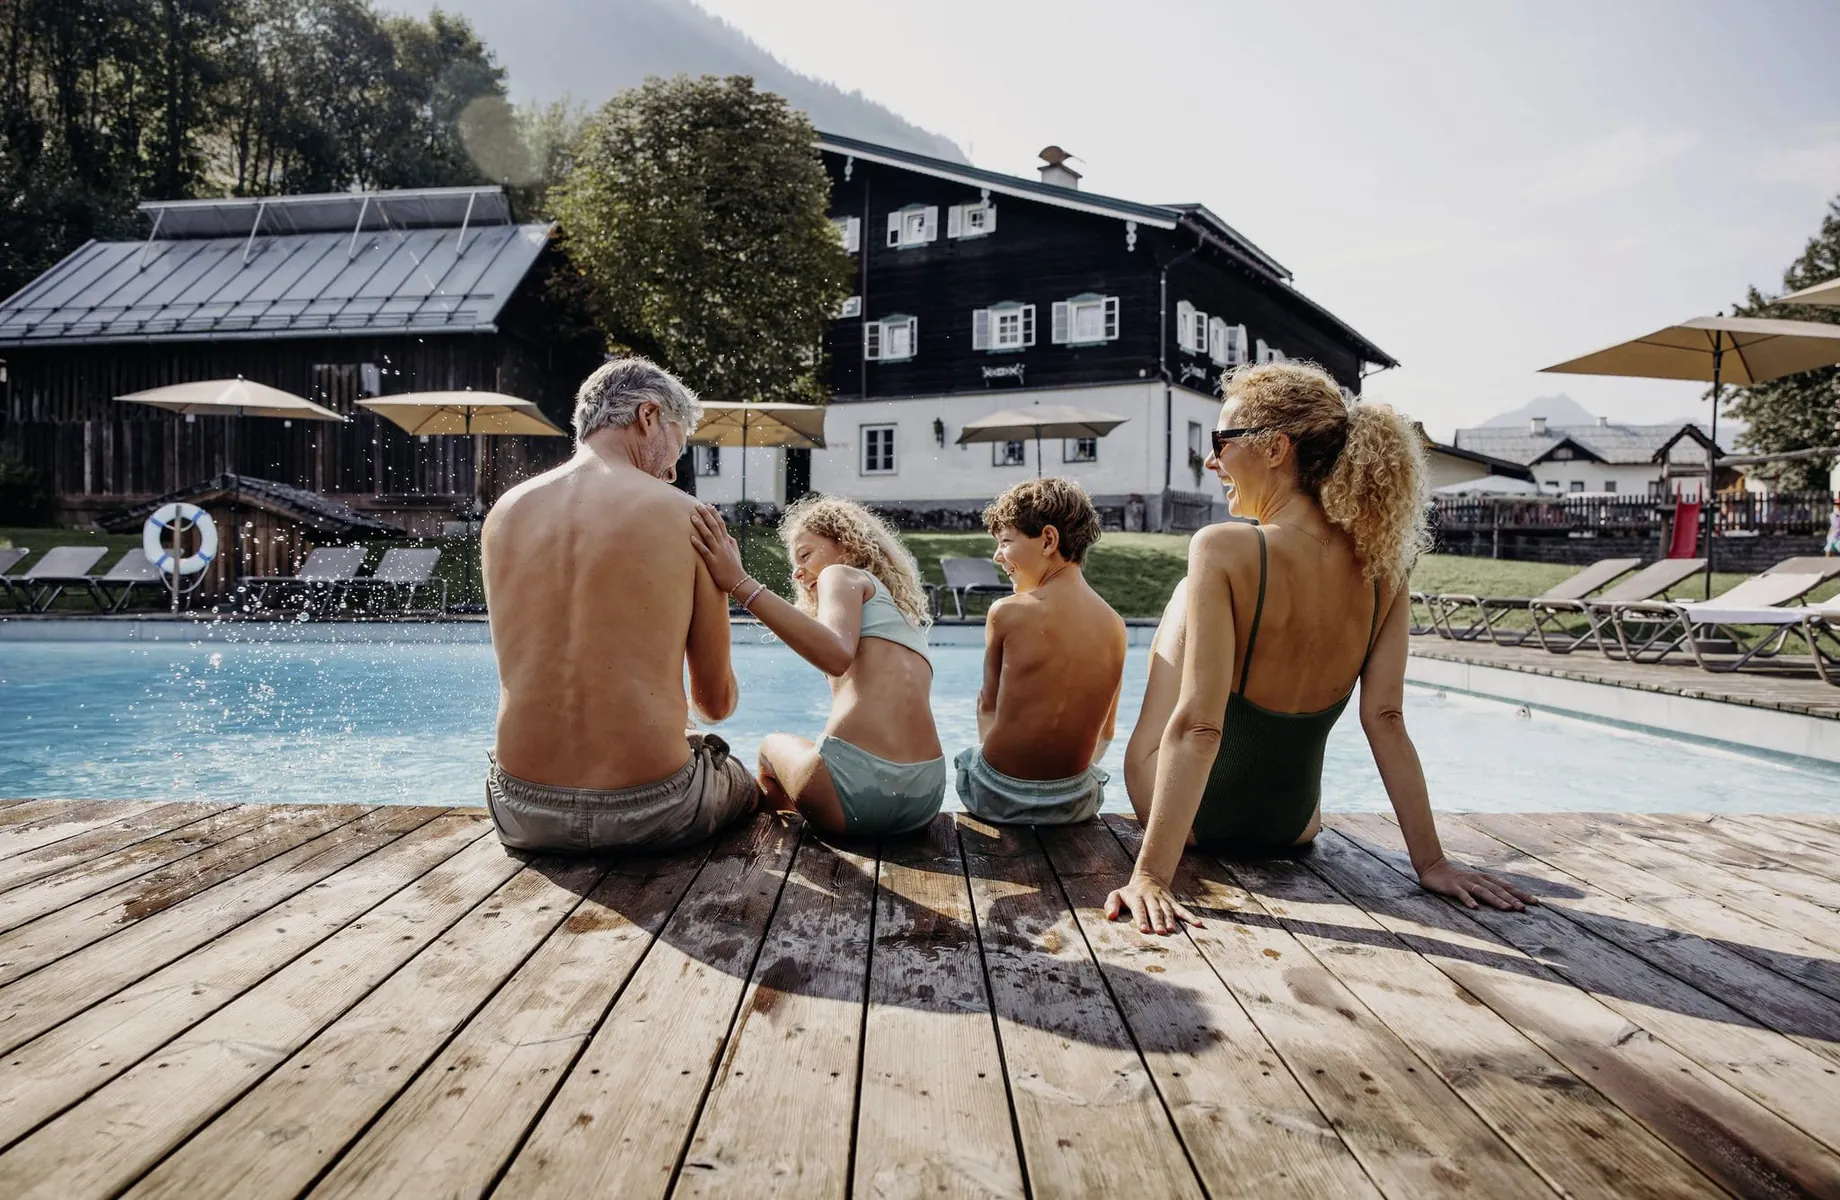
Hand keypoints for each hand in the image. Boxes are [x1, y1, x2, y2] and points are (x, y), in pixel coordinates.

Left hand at [689, 504, 747, 593]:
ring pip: (709, 536)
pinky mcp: (713, 562)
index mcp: (727, 542)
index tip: (708, 505)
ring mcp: (718, 553)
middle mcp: (723, 545)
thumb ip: (732, 543)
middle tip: (698, 505)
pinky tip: (691, 538)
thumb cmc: (735, 569)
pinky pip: (705, 551)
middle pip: (714, 526)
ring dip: (701, 526)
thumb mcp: (735, 553)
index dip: (714, 514)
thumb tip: (729, 536)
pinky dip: (698, 544)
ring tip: (692, 517)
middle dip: (706, 515)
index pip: (721, 524)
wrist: (738, 582)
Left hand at [1105, 872, 1203, 934]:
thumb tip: (1110, 917)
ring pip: (1168, 911)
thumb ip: (1111, 904)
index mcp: (1137, 898)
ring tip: (1172, 930)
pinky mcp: (1172, 902)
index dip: (1142, 919)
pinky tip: (1198, 924)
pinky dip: (1190, 917)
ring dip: (1171, 920)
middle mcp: (1151, 899)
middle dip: (1158, 921)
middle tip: (1160, 932)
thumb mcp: (1116, 895)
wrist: (1148, 878)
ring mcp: (1163, 900)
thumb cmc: (1129, 893)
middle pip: (1155, 910)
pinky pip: (1182, 910)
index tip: (1144, 929)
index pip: (1139, 909)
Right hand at [1418, 858, 1538, 910]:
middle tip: (1524, 908)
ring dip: (1496, 900)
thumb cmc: (1458, 879)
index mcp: (1485, 878)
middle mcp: (1478, 879)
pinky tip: (1475, 908)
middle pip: (1498, 889)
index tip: (1535, 902)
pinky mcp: (1453, 887)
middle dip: (1512, 898)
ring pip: (1484, 891)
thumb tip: (1510, 900)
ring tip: (1507, 908)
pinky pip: (1462, 894)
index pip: (1507, 886)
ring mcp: (1466, 882)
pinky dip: (1469, 900)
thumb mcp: (1476, 882)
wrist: (1434, 869)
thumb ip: (1490, 889)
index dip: (1521, 893)